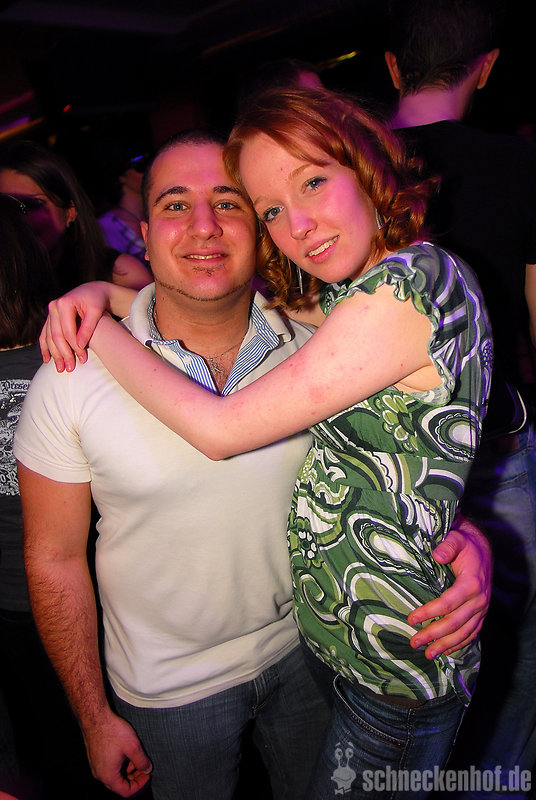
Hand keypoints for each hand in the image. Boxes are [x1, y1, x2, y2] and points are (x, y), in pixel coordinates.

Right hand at [39, 282, 111, 372]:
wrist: (92, 291)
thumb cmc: (96, 300)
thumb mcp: (96, 311)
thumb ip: (88, 328)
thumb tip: (80, 346)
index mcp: (64, 303)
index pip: (67, 331)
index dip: (74, 347)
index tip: (83, 359)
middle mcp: (54, 307)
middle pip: (56, 336)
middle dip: (63, 354)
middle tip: (69, 368)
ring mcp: (50, 313)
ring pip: (49, 337)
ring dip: (54, 354)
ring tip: (60, 368)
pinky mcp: (51, 318)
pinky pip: (44, 334)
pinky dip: (45, 347)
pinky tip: (47, 359)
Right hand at [83, 710, 151, 796]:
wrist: (96, 718)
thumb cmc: (112, 731)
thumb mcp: (133, 746)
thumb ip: (142, 761)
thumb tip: (147, 769)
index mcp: (109, 776)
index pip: (126, 791)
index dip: (139, 785)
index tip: (147, 775)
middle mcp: (100, 774)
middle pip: (120, 785)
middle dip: (134, 777)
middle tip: (144, 767)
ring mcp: (96, 766)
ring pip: (115, 775)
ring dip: (127, 770)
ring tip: (136, 757)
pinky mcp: (96, 758)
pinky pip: (110, 767)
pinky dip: (120, 764)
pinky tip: (126, 752)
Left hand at [409, 514, 491, 658]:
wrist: (483, 551)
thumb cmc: (465, 546)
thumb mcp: (456, 539)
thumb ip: (447, 546)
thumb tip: (437, 555)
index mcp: (471, 583)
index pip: (448, 603)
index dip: (429, 612)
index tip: (411, 618)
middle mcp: (479, 600)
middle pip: (454, 623)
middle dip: (433, 634)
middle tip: (414, 642)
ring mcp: (482, 610)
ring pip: (463, 633)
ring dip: (445, 645)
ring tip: (427, 654)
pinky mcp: (482, 615)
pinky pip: (472, 634)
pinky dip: (459, 644)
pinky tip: (446, 652)